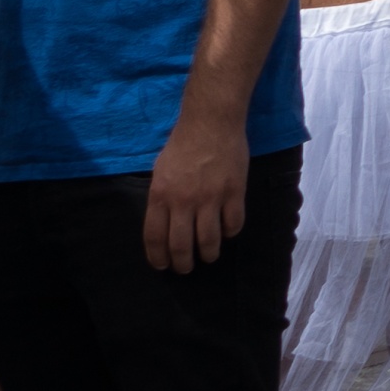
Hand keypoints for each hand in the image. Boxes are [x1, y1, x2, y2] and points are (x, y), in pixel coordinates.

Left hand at [145, 112, 250, 273]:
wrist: (211, 123)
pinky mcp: (234, 193)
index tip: (163, 265)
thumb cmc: (182, 145)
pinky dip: (230, 233)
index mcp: (160, 195)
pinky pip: (233, 224)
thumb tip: (166, 223)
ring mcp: (210, 199)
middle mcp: (183, 201)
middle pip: (181, 246)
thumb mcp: (160, 171)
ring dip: (208, 254)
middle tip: (186, 267)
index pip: (155, 238)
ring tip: (209, 255)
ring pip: (209, 241)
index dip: (159, 258)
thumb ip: (162, 198)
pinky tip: (227, 230)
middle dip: (183, 264)